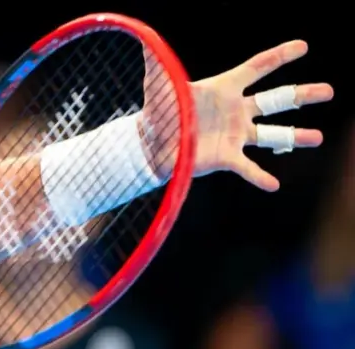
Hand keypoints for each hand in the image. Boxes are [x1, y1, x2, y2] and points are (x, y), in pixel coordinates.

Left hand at [144, 40, 332, 189]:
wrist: (150, 145)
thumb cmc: (158, 112)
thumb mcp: (159, 86)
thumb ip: (157, 63)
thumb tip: (143, 39)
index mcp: (225, 88)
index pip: (258, 68)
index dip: (279, 56)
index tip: (303, 46)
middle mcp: (236, 110)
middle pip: (277, 99)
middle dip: (303, 95)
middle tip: (329, 91)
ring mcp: (234, 135)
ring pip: (273, 135)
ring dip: (297, 136)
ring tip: (318, 137)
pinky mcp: (226, 157)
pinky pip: (247, 167)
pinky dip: (259, 177)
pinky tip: (273, 185)